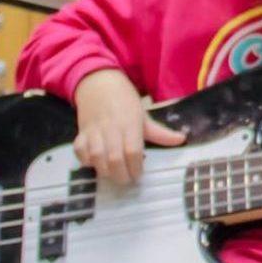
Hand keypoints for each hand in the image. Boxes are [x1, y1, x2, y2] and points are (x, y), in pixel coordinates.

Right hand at [72, 68, 185, 183]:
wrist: (99, 83)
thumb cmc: (124, 100)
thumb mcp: (143, 115)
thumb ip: (160, 132)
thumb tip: (181, 140)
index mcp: (130, 123)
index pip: (133, 150)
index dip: (136, 167)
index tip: (139, 175)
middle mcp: (111, 128)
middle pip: (114, 157)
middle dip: (121, 174)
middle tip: (127, 179)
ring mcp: (94, 130)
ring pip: (96, 156)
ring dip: (104, 170)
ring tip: (113, 174)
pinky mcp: (80, 132)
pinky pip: (79, 150)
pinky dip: (85, 160)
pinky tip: (94, 163)